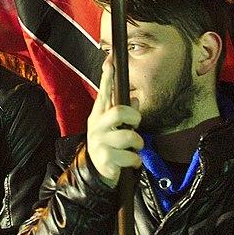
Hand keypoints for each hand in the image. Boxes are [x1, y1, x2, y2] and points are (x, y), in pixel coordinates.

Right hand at [87, 59, 143, 187]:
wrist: (95, 173)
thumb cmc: (109, 145)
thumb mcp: (114, 128)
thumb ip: (124, 113)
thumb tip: (134, 98)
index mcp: (99, 116)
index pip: (104, 93)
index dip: (107, 78)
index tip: (110, 61)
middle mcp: (97, 126)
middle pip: (119, 112)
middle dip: (134, 118)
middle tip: (136, 124)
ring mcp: (100, 142)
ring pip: (129, 137)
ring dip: (138, 144)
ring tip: (134, 148)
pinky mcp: (106, 159)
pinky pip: (131, 157)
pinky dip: (135, 161)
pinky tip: (130, 162)